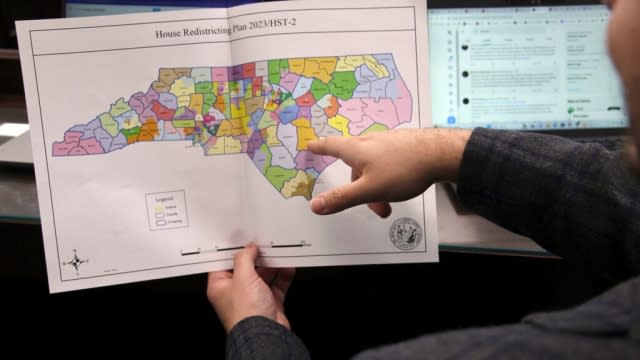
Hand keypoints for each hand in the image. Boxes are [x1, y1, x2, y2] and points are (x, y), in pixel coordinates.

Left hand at [207, 243, 294, 332]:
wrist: (265, 334)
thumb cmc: (246, 312)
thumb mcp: (242, 277)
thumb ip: (245, 258)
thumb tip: (249, 248)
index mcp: (220, 287)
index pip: (223, 264)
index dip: (232, 251)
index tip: (242, 239)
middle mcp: (236, 292)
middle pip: (246, 269)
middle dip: (257, 257)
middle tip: (264, 244)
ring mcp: (253, 298)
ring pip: (263, 276)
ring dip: (272, 266)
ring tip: (279, 253)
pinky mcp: (269, 303)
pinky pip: (277, 285)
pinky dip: (283, 276)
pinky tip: (288, 267)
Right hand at [307, 128, 470, 216]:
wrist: (440, 154)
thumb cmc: (403, 170)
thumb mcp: (369, 190)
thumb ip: (341, 198)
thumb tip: (315, 206)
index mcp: (356, 150)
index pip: (330, 146)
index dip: (319, 147)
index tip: (310, 145)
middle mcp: (369, 142)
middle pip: (354, 164)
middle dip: (358, 186)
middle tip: (372, 205)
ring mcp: (387, 142)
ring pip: (373, 167)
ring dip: (376, 187)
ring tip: (389, 202)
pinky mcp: (402, 145)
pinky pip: (387, 163)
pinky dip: (388, 178)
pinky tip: (400, 186)